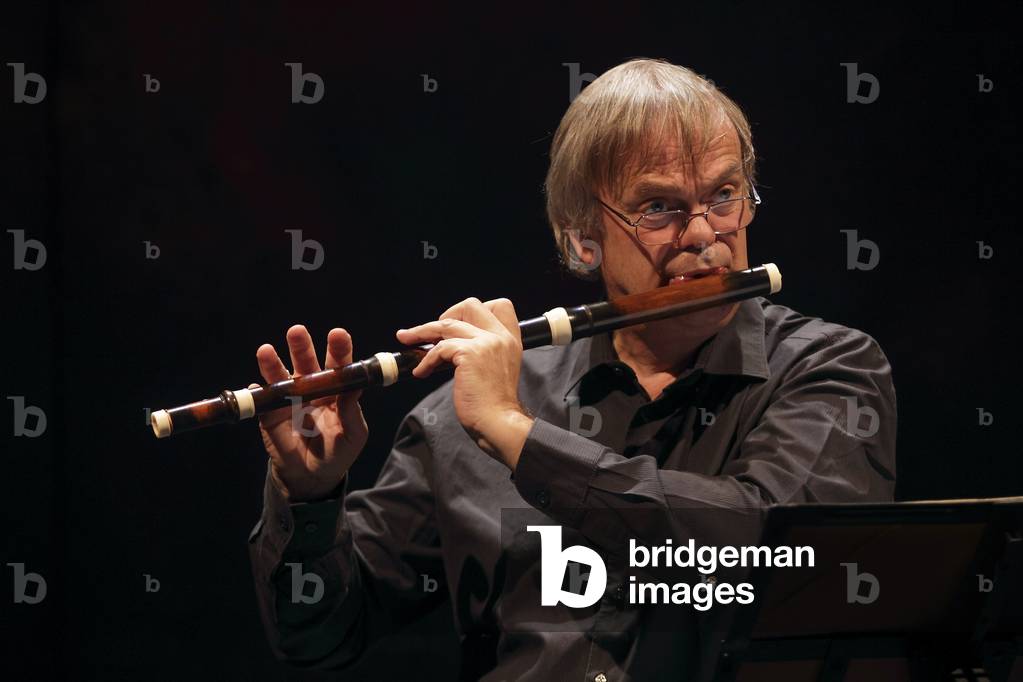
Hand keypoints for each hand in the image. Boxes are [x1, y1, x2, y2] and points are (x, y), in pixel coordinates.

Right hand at [255, 325, 367, 501]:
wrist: (312, 476)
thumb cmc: (337, 452)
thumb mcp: (353, 435)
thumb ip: (352, 412)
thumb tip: (355, 386)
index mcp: (336, 389)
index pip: (338, 364)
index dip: (338, 349)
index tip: (337, 334)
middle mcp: (311, 388)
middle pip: (306, 362)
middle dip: (301, 346)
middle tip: (297, 331)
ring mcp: (288, 399)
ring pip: (280, 376)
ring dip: (273, 363)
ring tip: (266, 351)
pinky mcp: (269, 414)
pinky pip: (262, 401)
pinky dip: (258, 394)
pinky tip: (256, 388)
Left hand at [396, 298, 532, 468]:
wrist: (499, 422)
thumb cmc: (494, 404)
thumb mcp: (498, 369)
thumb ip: (485, 352)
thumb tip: (454, 343)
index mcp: (510, 339)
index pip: (500, 305)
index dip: (474, 311)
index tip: (458, 325)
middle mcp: (500, 337)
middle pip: (471, 304)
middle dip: (447, 315)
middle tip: (433, 334)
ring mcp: (486, 343)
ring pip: (447, 323)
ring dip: (422, 332)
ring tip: (408, 340)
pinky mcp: (470, 354)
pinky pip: (439, 348)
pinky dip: (426, 360)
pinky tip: (422, 373)